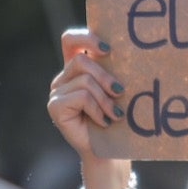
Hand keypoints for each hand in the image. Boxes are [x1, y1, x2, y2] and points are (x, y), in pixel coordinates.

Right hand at [47, 29, 123, 161]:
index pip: (71, 40)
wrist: (111, 151)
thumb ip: (116, 71)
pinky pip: (81, 97)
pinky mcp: (55, 107)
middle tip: (121, 93)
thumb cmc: (119, 119)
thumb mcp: (118, 90)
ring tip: (115, 115)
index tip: (108, 50)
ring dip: (105, 99)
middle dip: (105, 76)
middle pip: (81, 60)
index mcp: (78, 68)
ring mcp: (57, 92)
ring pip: (84, 81)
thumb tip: (133, 53)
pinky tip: (104, 122)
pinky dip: (97, 110)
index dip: (86, 37)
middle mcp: (65, 77)